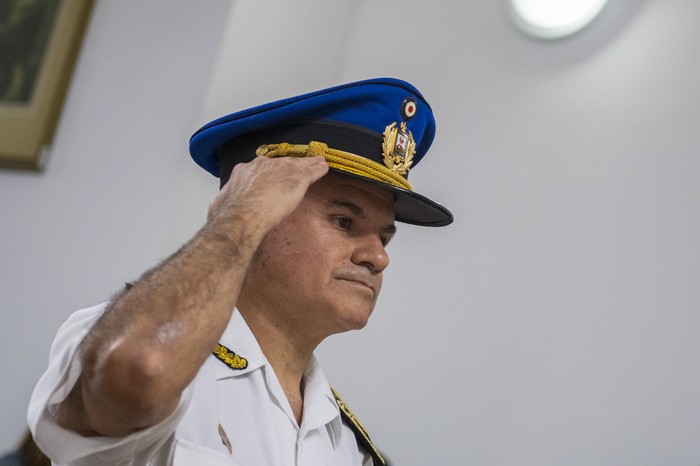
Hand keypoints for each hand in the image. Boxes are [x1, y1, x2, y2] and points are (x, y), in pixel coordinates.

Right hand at [207, 155, 328, 236]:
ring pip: (296, 164)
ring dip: (306, 164)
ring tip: (315, 163)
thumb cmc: (229, 214)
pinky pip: (311, 170)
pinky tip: (323, 167)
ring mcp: (281, 170)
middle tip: (292, 171)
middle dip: (286, 166)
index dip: (266, 173)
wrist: (241, 217)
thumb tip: (216, 207)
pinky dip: (318, 168)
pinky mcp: (297, 178)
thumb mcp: (219, 205)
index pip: (258, 168)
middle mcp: (262, 167)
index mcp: (244, 172)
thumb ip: (221, 203)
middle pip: (278, 163)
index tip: (269, 178)